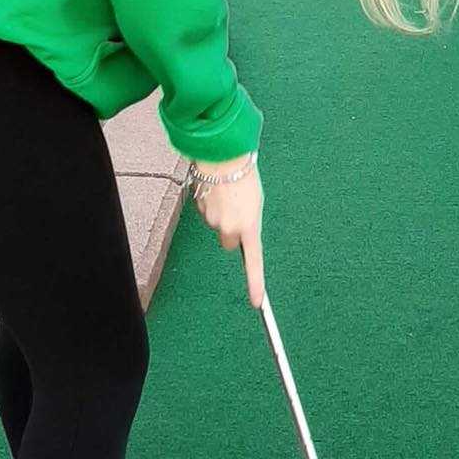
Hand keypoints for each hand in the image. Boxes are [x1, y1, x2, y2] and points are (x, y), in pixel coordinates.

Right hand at [194, 158, 264, 307]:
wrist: (223, 156)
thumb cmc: (245, 176)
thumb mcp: (255, 203)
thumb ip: (249, 223)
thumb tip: (238, 234)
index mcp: (250, 226)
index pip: (254, 262)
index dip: (255, 283)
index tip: (257, 303)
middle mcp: (230, 228)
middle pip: (230, 242)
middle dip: (232, 232)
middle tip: (237, 211)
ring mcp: (213, 221)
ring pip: (218, 226)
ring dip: (222, 215)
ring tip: (227, 193)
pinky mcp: (200, 210)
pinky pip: (207, 213)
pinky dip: (211, 205)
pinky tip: (216, 190)